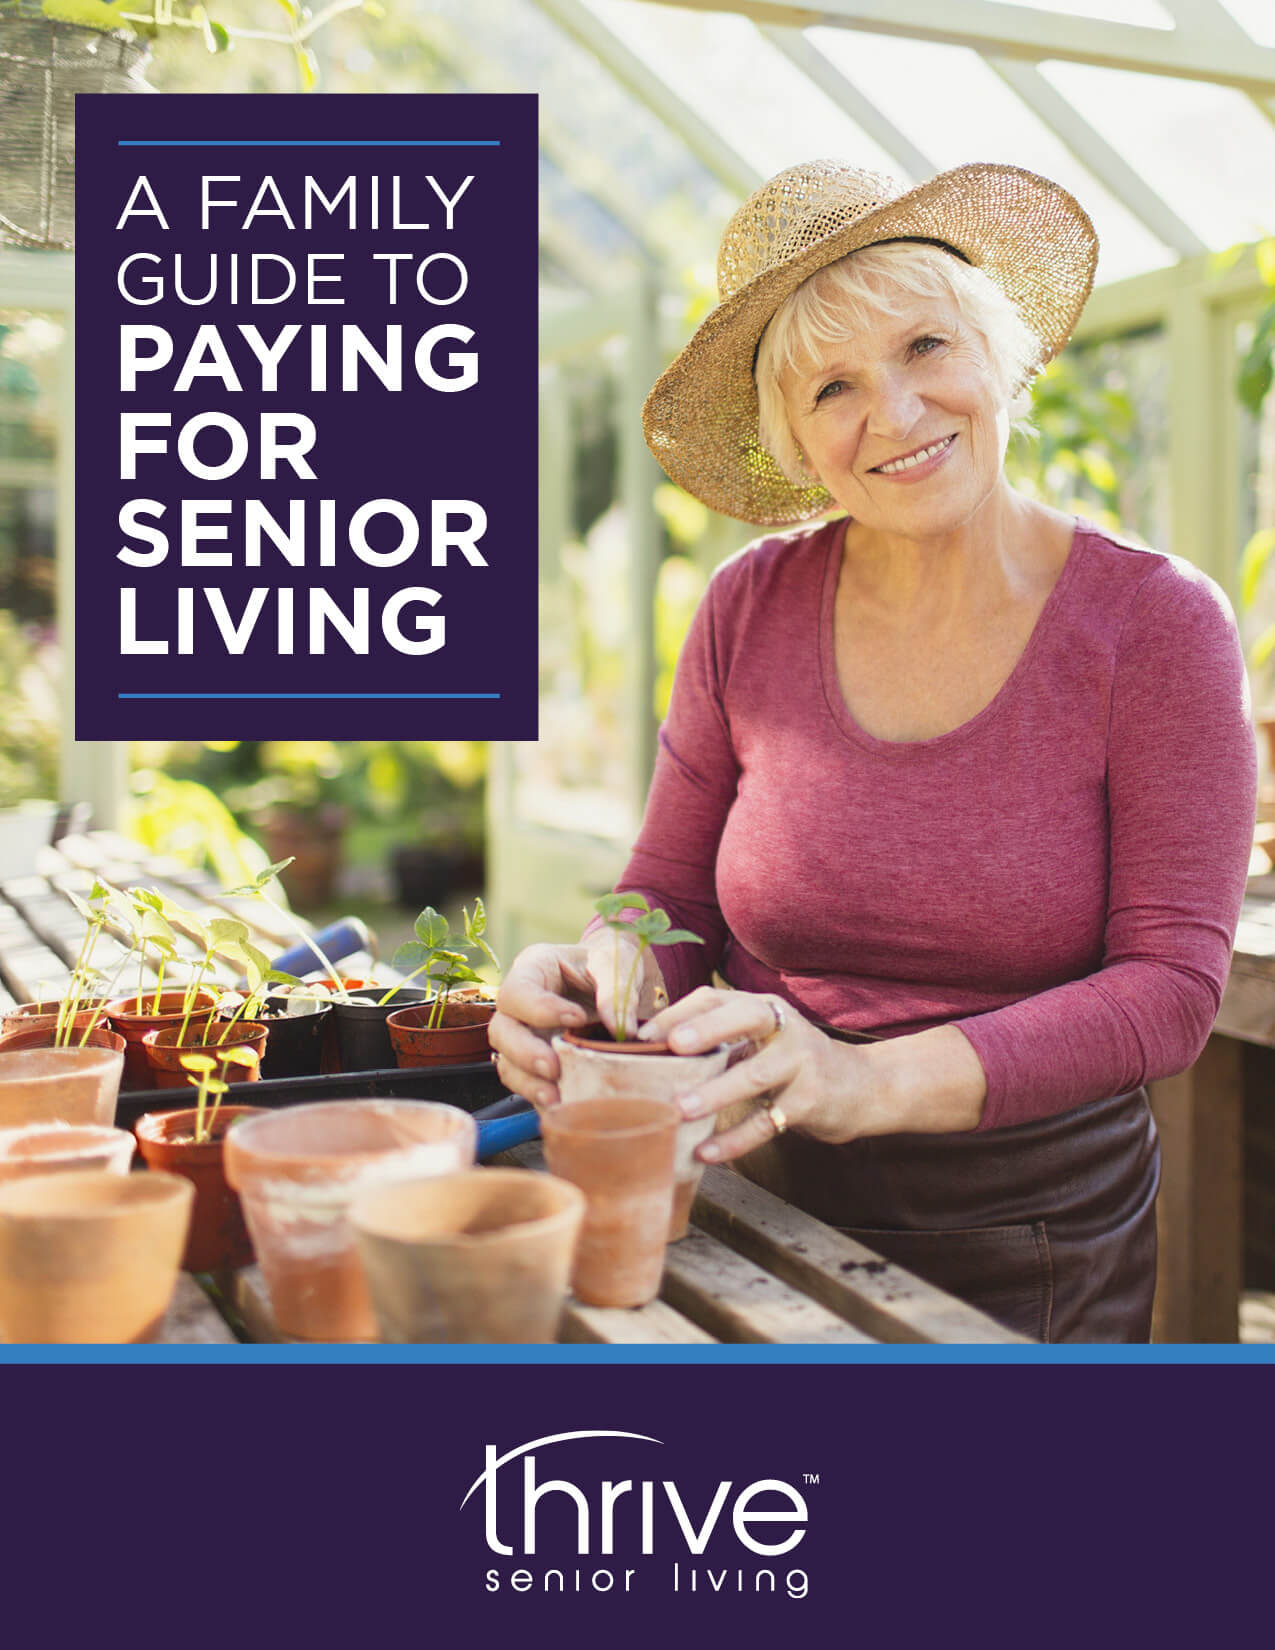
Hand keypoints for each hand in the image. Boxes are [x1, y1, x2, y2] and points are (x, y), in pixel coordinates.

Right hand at [488, 935, 665, 1106]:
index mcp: (533, 968)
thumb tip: (622, 1030)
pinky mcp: (536, 1061)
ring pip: (507, 1061)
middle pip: (501, 1030)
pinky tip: (562, 1105)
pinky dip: (540, 1096)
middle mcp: (520, 1004)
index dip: (539, 1009)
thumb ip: (616, 991)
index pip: (518, 991)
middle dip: (524, 1053)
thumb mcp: (617, 963)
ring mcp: (525, 1035)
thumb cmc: (611, 962)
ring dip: (528, 1082)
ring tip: (556, 1097)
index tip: (577, 1019)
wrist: (617, 980)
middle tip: (553, 1068)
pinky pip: (527, 1083)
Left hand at [637, 986, 862, 1162]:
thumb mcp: (763, 1040)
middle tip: (671, 1046)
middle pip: (746, 1018)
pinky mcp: (810, 1101)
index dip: (680, 1013)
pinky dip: (735, 1139)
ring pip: (754, 1075)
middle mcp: (786, 1028)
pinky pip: (767, 1122)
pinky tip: (706, 1151)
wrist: (861, 1086)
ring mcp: (801, 1063)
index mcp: (764, 1008)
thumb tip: (653, 1053)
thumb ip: (721, 1040)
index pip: (717, 998)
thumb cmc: (793, 1061)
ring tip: (680, 1110)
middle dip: (708, 1029)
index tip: (644, 1036)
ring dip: (715, 1093)